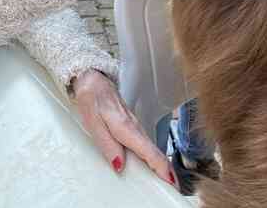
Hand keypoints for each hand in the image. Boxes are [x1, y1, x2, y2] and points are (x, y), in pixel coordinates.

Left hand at [71, 69, 174, 184]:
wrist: (93, 79)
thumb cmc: (92, 99)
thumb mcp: (93, 124)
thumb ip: (107, 145)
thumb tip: (119, 165)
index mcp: (127, 128)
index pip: (150, 152)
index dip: (162, 168)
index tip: (171, 182)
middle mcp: (135, 127)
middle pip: (155, 152)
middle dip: (166, 171)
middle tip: (174, 187)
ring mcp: (135, 126)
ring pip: (151, 148)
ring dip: (161, 165)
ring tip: (167, 181)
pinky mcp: (132, 126)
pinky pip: (145, 144)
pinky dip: (153, 156)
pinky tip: (154, 166)